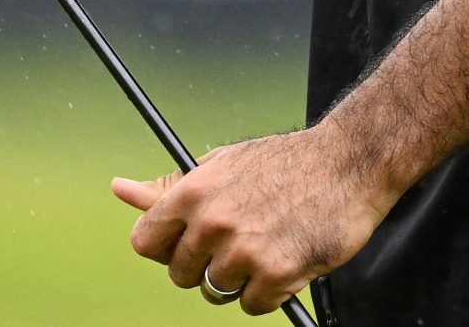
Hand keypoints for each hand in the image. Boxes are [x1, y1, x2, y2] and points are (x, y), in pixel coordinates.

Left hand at [112, 127, 396, 314]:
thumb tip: (120, 189)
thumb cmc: (282, 163)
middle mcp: (212, 223)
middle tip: (236, 242)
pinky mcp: (277, 275)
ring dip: (238, 280)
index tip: (184, 243)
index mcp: (193, 192)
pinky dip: (266, 293)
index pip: (145, 241)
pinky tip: (284, 260)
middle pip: (180, 274)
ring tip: (264, 246)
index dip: (165, 247)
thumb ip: (171, 187)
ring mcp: (244, 252)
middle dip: (203, 265)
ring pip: (215, 292)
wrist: (348, 163)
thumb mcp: (221, 163)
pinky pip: (251, 306)